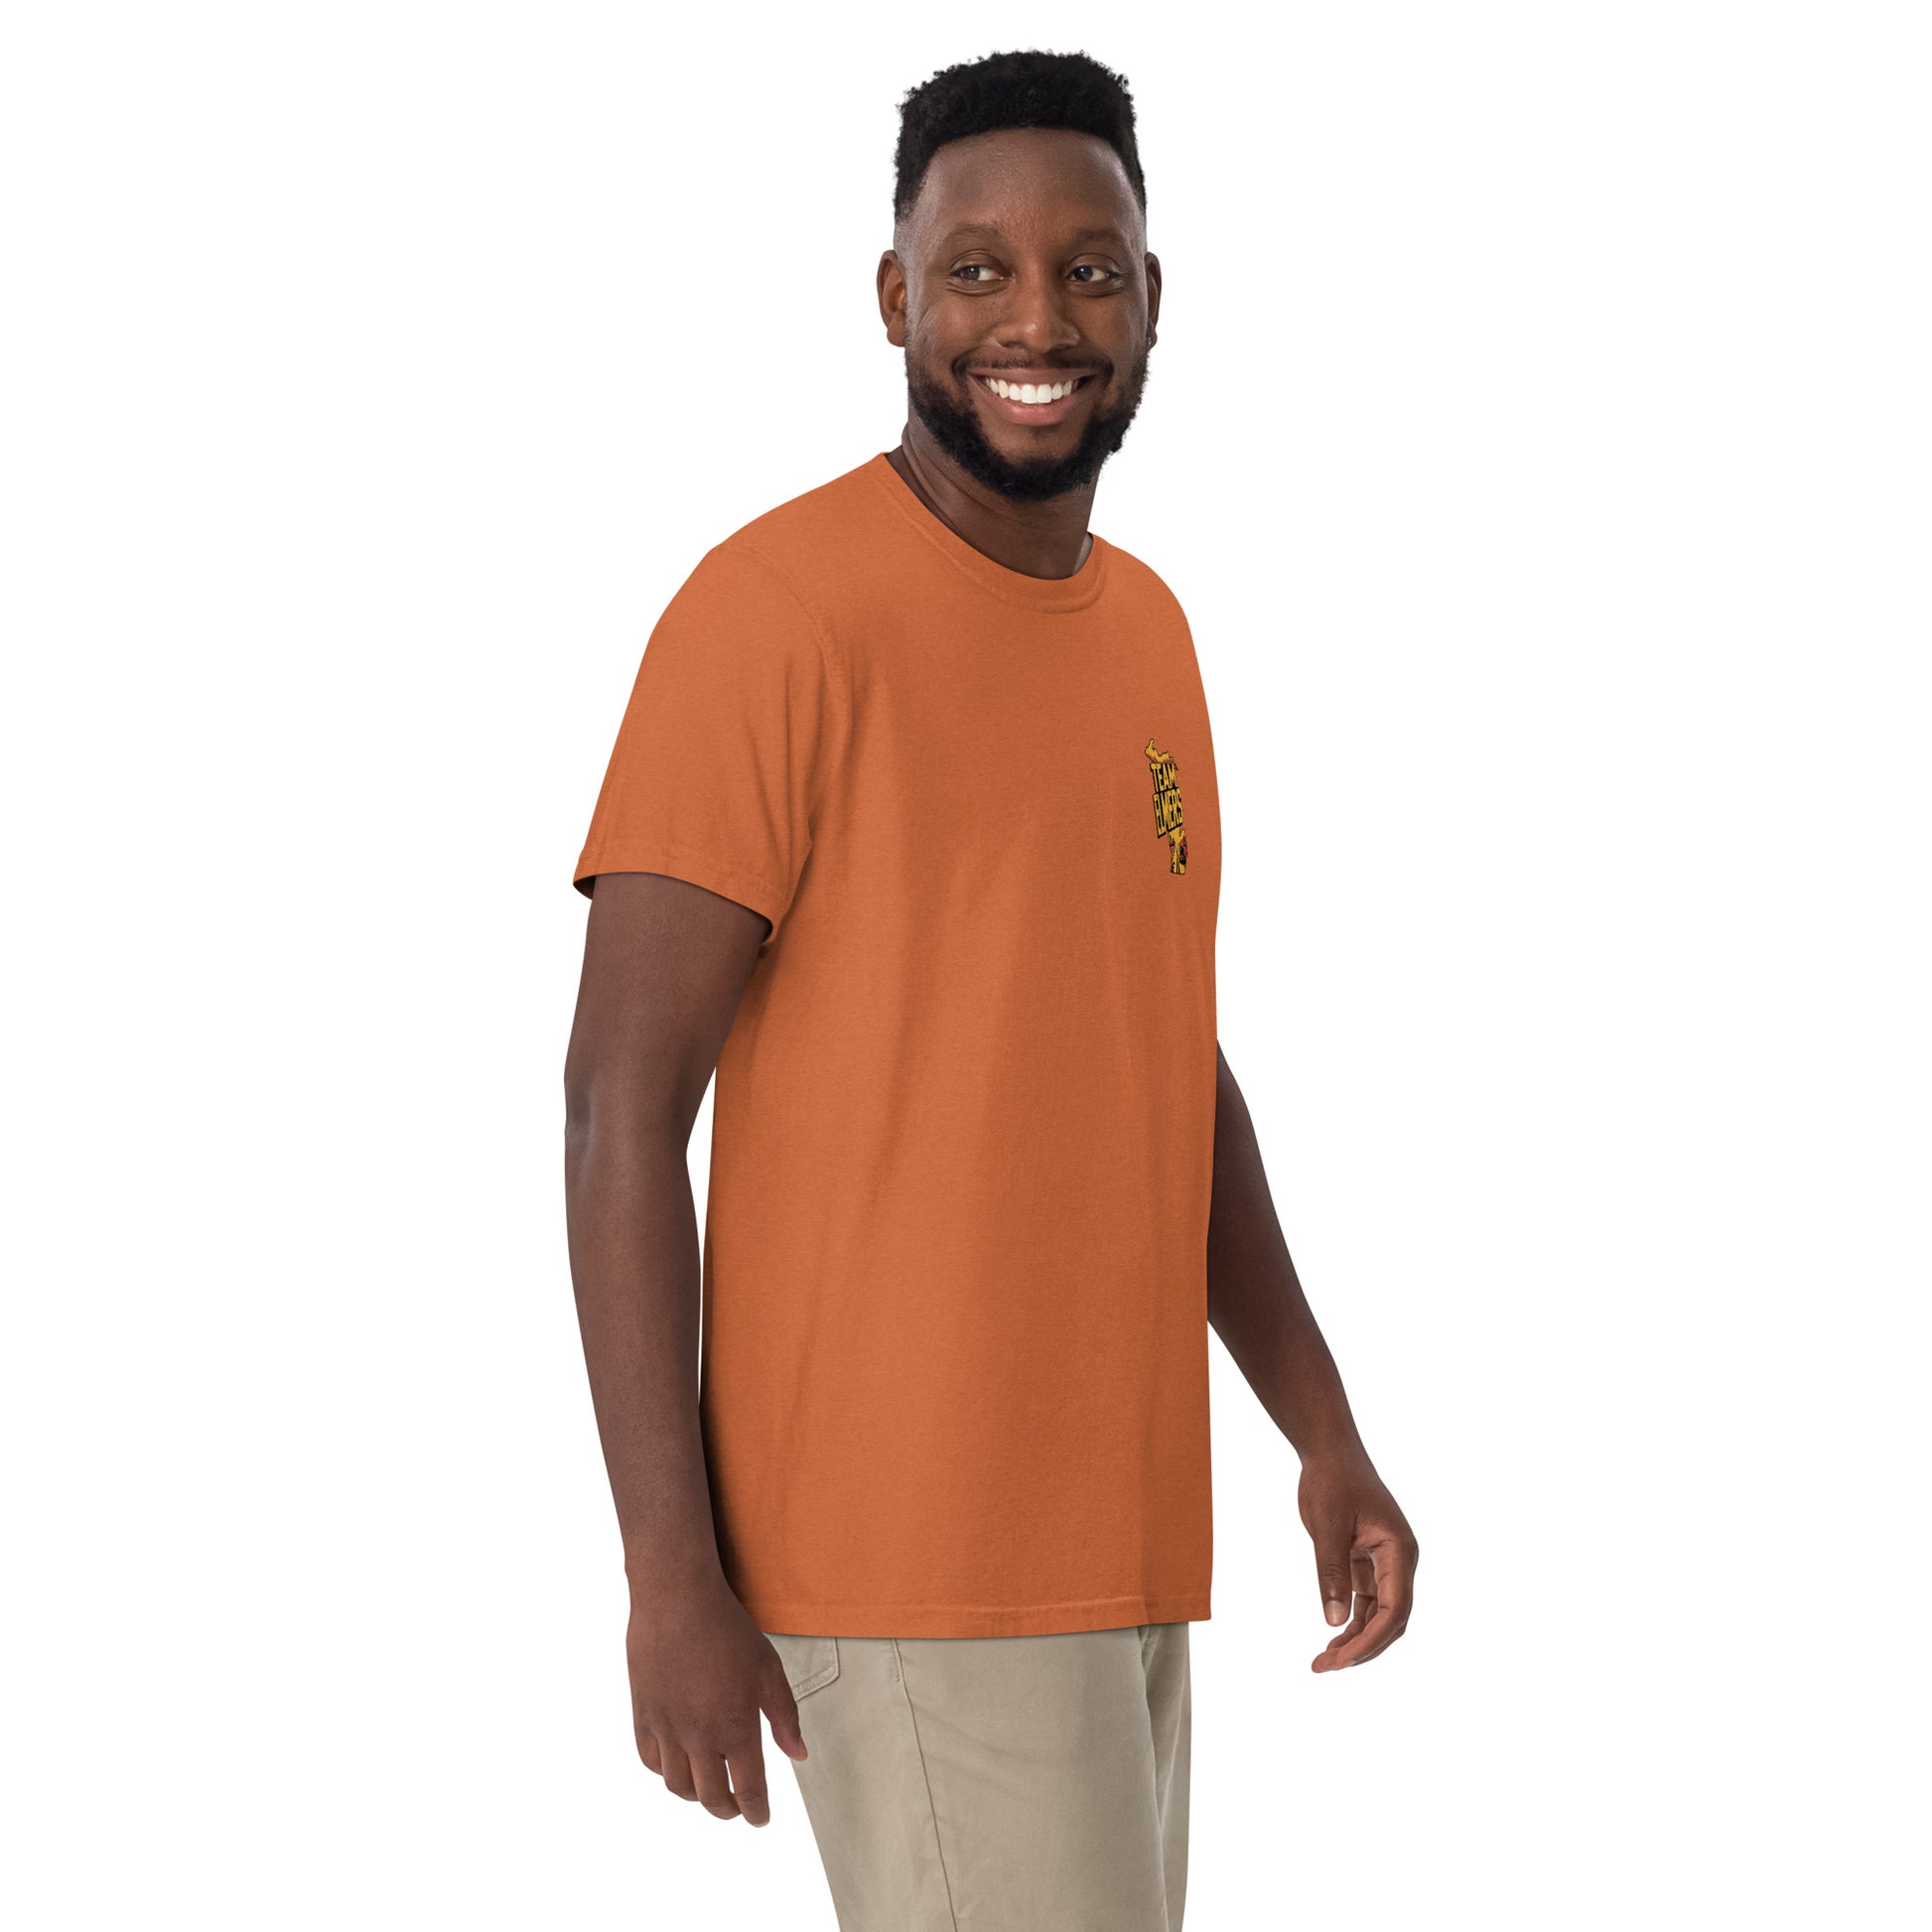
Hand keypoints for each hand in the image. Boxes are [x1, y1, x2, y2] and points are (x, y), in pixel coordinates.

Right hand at [626, 1570, 807, 1825]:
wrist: (678, 1602)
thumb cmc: (728, 1631)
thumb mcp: (769, 1671)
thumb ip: (785, 1718)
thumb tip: (799, 1754)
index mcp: (735, 1729)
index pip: (748, 1790)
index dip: (756, 1812)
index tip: (760, 1819)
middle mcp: (699, 1738)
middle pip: (711, 1798)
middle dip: (728, 1809)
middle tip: (737, 1807)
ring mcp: (667, 1729)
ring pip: (678, 1786)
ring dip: (696, 1795)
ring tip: (709, 1786)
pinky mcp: (643, 1716)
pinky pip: (650, 1761)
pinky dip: (665, 1771)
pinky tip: (677, 1762)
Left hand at [1298, 1450, 1418, 1672]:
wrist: (1330, 1451)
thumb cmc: (1331, 1481)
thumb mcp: (1326, 1525)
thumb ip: (1331, 1572)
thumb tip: (1333, 1623)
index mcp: (1399, 1550)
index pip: (1394, 1608)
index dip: (1370, 1639)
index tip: (1340, 1659)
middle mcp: (1400, 1561)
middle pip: (1391, 1619)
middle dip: (1362, 1648)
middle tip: (1325, 1667)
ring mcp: (1386, 1564)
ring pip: (1380, 1615)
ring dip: (1356, 1640)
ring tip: (1324, 1662)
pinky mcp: (1370, 1564)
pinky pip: (1367, 1603)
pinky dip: (1352, 1623)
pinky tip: (1332, 1642)